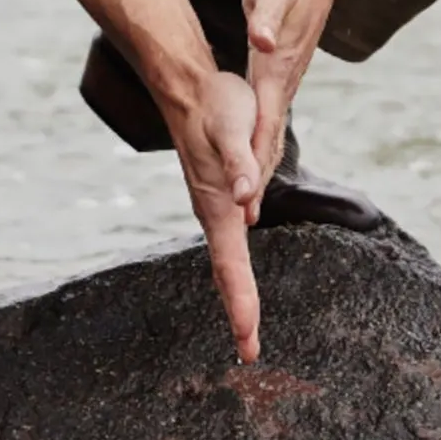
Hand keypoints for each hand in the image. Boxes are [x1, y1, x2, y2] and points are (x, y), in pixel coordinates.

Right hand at [168, 70, 264, 362]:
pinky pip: (228, 245)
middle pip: (226, 273)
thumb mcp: (233, 128)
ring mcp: (214, 207)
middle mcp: (214, 212)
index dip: (241, 304)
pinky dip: (234, 271)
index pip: (231, 265)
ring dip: (236, 295)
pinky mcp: (219, 197)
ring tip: (246, 327)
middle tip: (249, 351)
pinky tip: (239, 277)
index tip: (249, 340)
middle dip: (239, 313)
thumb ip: (240, 162)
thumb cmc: (216, 106)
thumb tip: (246, 197)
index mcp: (218, 205)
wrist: (191, 88)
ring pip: (225, 261)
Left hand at [243, 0, 340, 189]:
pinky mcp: (281, 76)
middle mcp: (283, 82)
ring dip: (261, 169)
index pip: (264, 125)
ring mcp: (285, 81)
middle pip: (269, 139)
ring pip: (271, 133)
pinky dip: (262, 146)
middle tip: (245, 221)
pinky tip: (255, 160)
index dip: (255, 161)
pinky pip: (270, 120)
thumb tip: (262, 39)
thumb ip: (266, 19)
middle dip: (258, 180)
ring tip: (248, 207)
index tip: (246, 197)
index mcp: (277, 69)